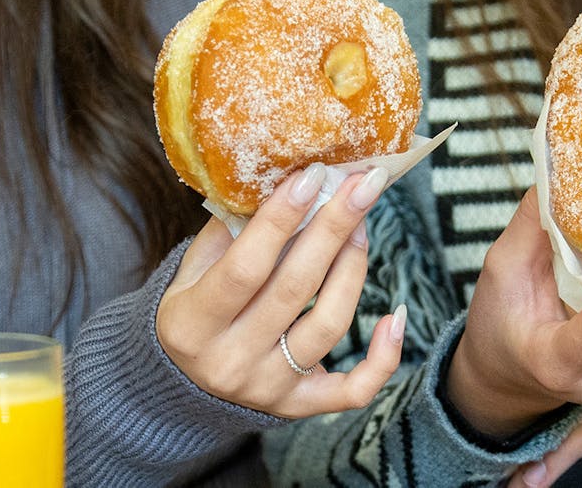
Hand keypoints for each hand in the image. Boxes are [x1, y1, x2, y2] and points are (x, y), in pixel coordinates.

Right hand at [155, 165, 406, 418]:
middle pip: (295, 288)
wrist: (185, 386)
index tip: (314, 175)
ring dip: (353, 269)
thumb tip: (288, 180)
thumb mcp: (194, 270)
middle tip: (362, 184)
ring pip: (329, 325)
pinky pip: (354, 389)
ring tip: (362, 227)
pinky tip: (397, 316)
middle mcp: (229, 361)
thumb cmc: (196, 309)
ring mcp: (267, 388)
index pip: (245, 267)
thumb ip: (233, 230)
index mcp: (191, 324)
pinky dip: (384, 357)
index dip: (282, 220)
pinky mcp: (300, 406)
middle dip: (333, 228)